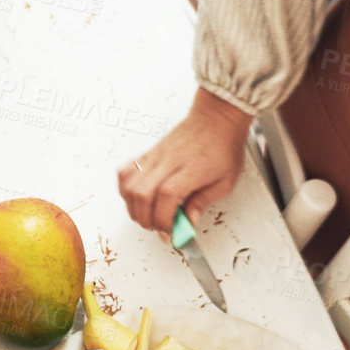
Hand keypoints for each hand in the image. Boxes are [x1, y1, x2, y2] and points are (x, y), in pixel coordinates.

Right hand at [119, 89, 252, 233]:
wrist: (216, 117)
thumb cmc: (223, 145)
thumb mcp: (225, 181)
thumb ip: (203, 203)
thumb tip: (188, 222)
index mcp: (191, 169)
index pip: (167, 197)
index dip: (164, 220)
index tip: (170, 232)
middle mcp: (168, 162)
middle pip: (143, 194)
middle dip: (146, 219)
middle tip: (158, 227)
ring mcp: (155, 156)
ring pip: (130, 185)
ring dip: (133, 207)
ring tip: (146, 215)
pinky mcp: (148, 153)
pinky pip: (126, 172)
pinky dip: (125, 189)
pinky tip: (135, 197)